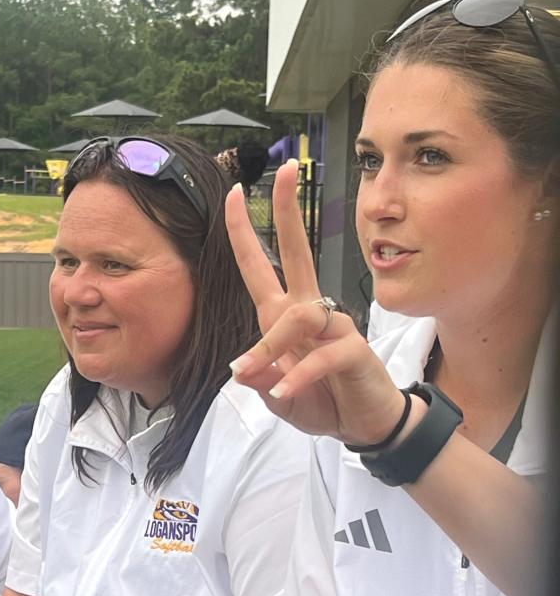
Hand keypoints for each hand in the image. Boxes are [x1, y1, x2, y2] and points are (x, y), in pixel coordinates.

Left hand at [227, 160, 405, 445]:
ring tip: (252, 374)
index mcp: (284, 316)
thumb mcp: (279, 397)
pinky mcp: (354, 350)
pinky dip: (299, 376)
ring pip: (300, 316)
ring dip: (270, 346)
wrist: (361, 425)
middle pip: (298, 253)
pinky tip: (284, 393)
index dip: (245, 233)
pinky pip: (323, 356)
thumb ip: (262, 381)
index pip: (261, 267)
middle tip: (283, 171)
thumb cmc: (320, 401)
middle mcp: (309, 312)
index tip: (234, 194)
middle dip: (289, 212)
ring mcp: (335, 326)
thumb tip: (244, 371)